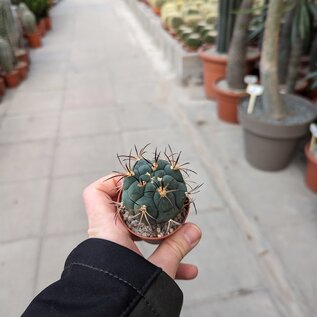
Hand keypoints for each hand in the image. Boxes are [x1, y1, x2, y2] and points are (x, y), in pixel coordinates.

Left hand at [83, 174, 201, 279]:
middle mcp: (108, 237)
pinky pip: (141, 254)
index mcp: (108, 230)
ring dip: (159, 234)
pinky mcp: (123, 265)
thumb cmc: (127, 293)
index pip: (97, 192)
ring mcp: (115, 250)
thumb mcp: (158, 268)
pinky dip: (162, 257)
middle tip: (166, 206)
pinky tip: (187, 271)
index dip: (113, 180)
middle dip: (148, 208)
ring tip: (182, 239)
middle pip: (123, 209)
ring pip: (136, 233)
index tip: (139, 181)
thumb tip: (195, 230)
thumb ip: (177, 247)